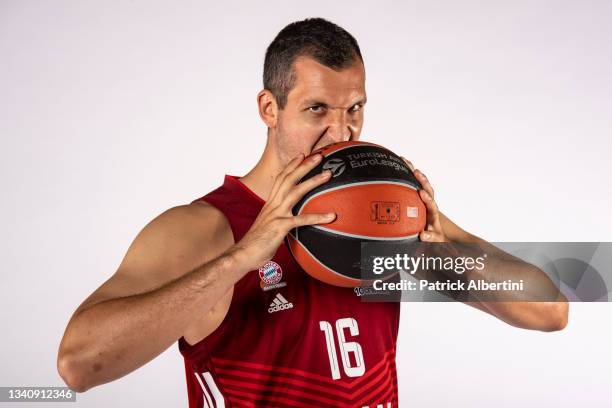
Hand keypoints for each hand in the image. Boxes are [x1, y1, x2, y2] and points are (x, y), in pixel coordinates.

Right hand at [233, 153, 335, 270]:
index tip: (302, 154)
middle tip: (320, 156)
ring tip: (328, 174)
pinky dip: (318, 217)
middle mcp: (273, 204)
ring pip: (296, 192)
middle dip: (304, 165)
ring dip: (313, 181)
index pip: (281, 178)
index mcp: (270, 202)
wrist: (244, 254)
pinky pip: (302, 220)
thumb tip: (291, 218)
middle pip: (289, 178)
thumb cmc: (257, 243)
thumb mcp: (269, 225)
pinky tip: (332, 216)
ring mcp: (276, 214)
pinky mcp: (280, 226)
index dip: (291, 165)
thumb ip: (279, 218)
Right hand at [401, 157, 447, 242]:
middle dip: (422, 180)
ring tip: (406, 162)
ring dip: (415, 173)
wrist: (438, 230)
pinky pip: (415, 184)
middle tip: (416, 172)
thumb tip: (423, 235)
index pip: (432, 204)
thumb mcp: (435, 239)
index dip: (427, 198)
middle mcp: (430, 202)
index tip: (422, 193)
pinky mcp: (419, 196)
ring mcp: (424, 198)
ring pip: (421, 183)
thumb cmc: (435, 234)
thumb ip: (430, 237)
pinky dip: (409, 175)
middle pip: (428, 189)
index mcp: (433, 213)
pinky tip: (402, 165)